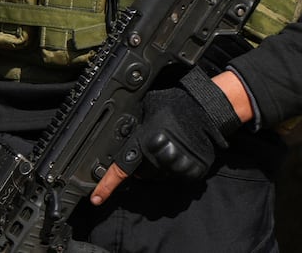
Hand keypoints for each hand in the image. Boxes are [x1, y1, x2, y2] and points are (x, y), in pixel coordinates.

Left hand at [90, 68, 246, 204]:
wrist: (205, 109)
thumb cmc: (173, 104)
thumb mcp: (145, 109)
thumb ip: (134, 126)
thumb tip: (122, 136)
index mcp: (145, 143)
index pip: (121, 169)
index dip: (107, 185)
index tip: (96, 198)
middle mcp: (160, 159)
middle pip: (141, 174)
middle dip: (141, 165)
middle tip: (149, 148)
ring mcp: (178, 167)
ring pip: (158, 177)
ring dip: (158, 167)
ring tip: (167, 147)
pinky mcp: (193, 172)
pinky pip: (176, 176)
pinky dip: (175, 169)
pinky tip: (179, 152)